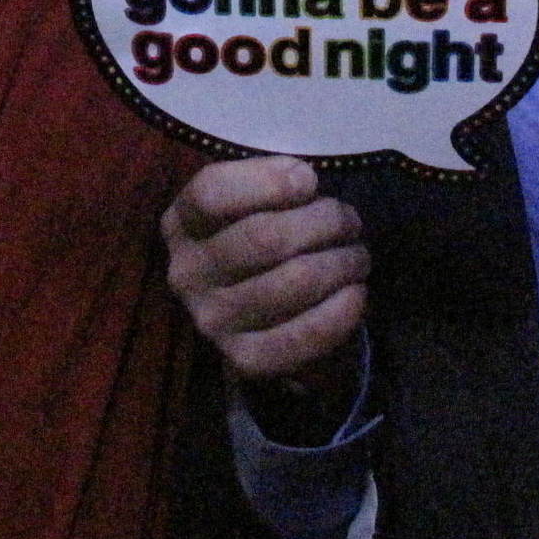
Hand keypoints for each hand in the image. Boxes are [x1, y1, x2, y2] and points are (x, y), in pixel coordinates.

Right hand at [164, 155, 368, 410]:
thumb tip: (303, 180)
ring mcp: (212, 320)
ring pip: (293, 282)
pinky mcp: (244, 358)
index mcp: (181, 222)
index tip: (310, 180)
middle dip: (324, 222)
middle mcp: (187, 273)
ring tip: (357, 255)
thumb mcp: (249, 198)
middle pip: (264, 237)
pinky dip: (341, 311)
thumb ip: (268, 181)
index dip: (269, 181)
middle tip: (349, 220)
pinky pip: (303, 335)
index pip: (212, 193)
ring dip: (341, 262)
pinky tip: (356, 292)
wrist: (258, 313)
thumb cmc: (259, 234)